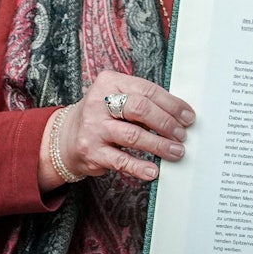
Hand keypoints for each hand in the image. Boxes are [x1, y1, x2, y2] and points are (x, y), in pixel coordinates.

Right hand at [38, 70, 195, 191]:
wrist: (65, 138)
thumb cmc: (102, 115)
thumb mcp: (117, 98)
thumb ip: (142, 100)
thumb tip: (179, 114)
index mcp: (109, 83)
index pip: (147, 90)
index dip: (172, 104)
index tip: (188, 116)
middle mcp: (98, 103)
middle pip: (140, 109)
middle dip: (166, 123)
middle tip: (182, 134)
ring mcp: (93, 127)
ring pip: (133, 135)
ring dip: (159, 145)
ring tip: (175, 151)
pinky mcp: (90, 151)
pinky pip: (120, 160)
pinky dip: (139, 167)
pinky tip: (153, 170)